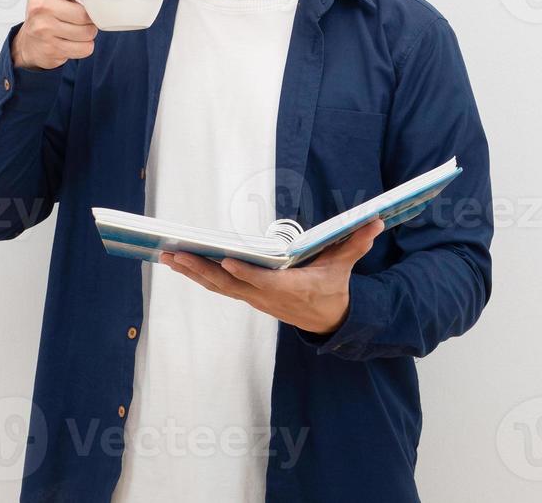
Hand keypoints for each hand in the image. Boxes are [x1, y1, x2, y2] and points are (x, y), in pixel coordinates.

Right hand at [11, 0, 97, 70]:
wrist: (29, 43)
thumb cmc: (47, 12)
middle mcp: (40, 5)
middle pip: (86, 14)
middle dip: (91, 19)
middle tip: (84, 18)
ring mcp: (43, 28)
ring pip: (88, 32)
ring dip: (89, 33)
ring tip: (77, 30)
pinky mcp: (50, 48)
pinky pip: (85, 48)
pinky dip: (84, 47)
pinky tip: (73, 42)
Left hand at [159, 218, 385, 335]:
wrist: (327, 321)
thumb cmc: (333, 288)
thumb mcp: (345, 267)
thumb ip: (356, 243)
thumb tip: (375, 220)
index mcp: (290, 289)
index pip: (264, 283)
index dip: (244, 274)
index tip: (226, 261)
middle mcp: (266, 296)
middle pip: (229, 284)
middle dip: (201, 269)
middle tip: (175, 254)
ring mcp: (253, 298)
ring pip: (217, 286)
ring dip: (191, 272)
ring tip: (166, 256)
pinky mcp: (246, 295)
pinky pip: (218, 285)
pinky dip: (198, 274)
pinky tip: (179, 263)